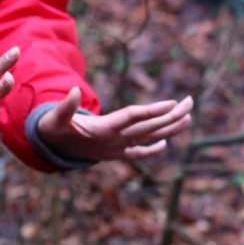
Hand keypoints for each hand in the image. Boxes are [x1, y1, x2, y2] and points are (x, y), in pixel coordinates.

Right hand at [36, 90, 192, 161]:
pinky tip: (166, 142)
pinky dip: (153, 149)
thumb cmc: (55, 128)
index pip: (133, 118)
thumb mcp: (56, 117)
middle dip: (171, 115)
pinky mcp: (116, 153)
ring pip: (149, 138)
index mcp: (104, 129)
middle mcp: (115, 140)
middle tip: (190, 103)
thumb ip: (65, 106)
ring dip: (170, 128)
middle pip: (149, 127)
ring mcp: (117, 148)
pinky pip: (138, 152)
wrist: (53, 150)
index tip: (171, 103)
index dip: (152, 111)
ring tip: (188, 117)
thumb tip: (73, 90)